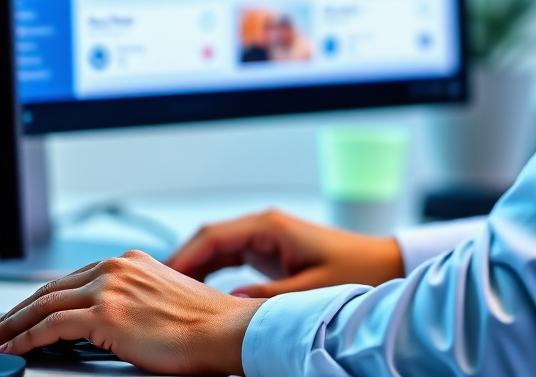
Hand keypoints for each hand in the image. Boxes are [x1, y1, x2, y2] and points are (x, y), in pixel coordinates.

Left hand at [0, 250, 262, 374]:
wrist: (224, 330)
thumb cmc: (202, 324)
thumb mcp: (161, 300)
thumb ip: (130, 302)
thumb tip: (105, 324)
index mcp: (130, 262)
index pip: (71, 280)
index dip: (39, 300)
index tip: (20, 315)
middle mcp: (117, 267)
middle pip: (50, 288)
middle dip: (15, 311)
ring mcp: (110, 287)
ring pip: (43, 304)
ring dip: (10, 325)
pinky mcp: (106, 313)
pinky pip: (50, 326)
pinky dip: (24, 338)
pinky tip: (12, 350)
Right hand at [167, 208, 404, 295]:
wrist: (384, 264)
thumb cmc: (355, 271)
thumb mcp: (309, 291)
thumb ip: (267, 300)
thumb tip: (228, 308)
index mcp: (270, 227)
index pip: (212, 235)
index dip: (181, 257)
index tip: (156, 279)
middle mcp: (264, 227)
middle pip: (209, 240)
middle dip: (180, 264)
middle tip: (152, 293)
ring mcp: (267, 238)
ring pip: (217, 250)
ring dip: (193, 269)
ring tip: (167, 297)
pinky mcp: (270, 252)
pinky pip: (229, 259)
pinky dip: (210, 273)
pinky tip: (195, 295)